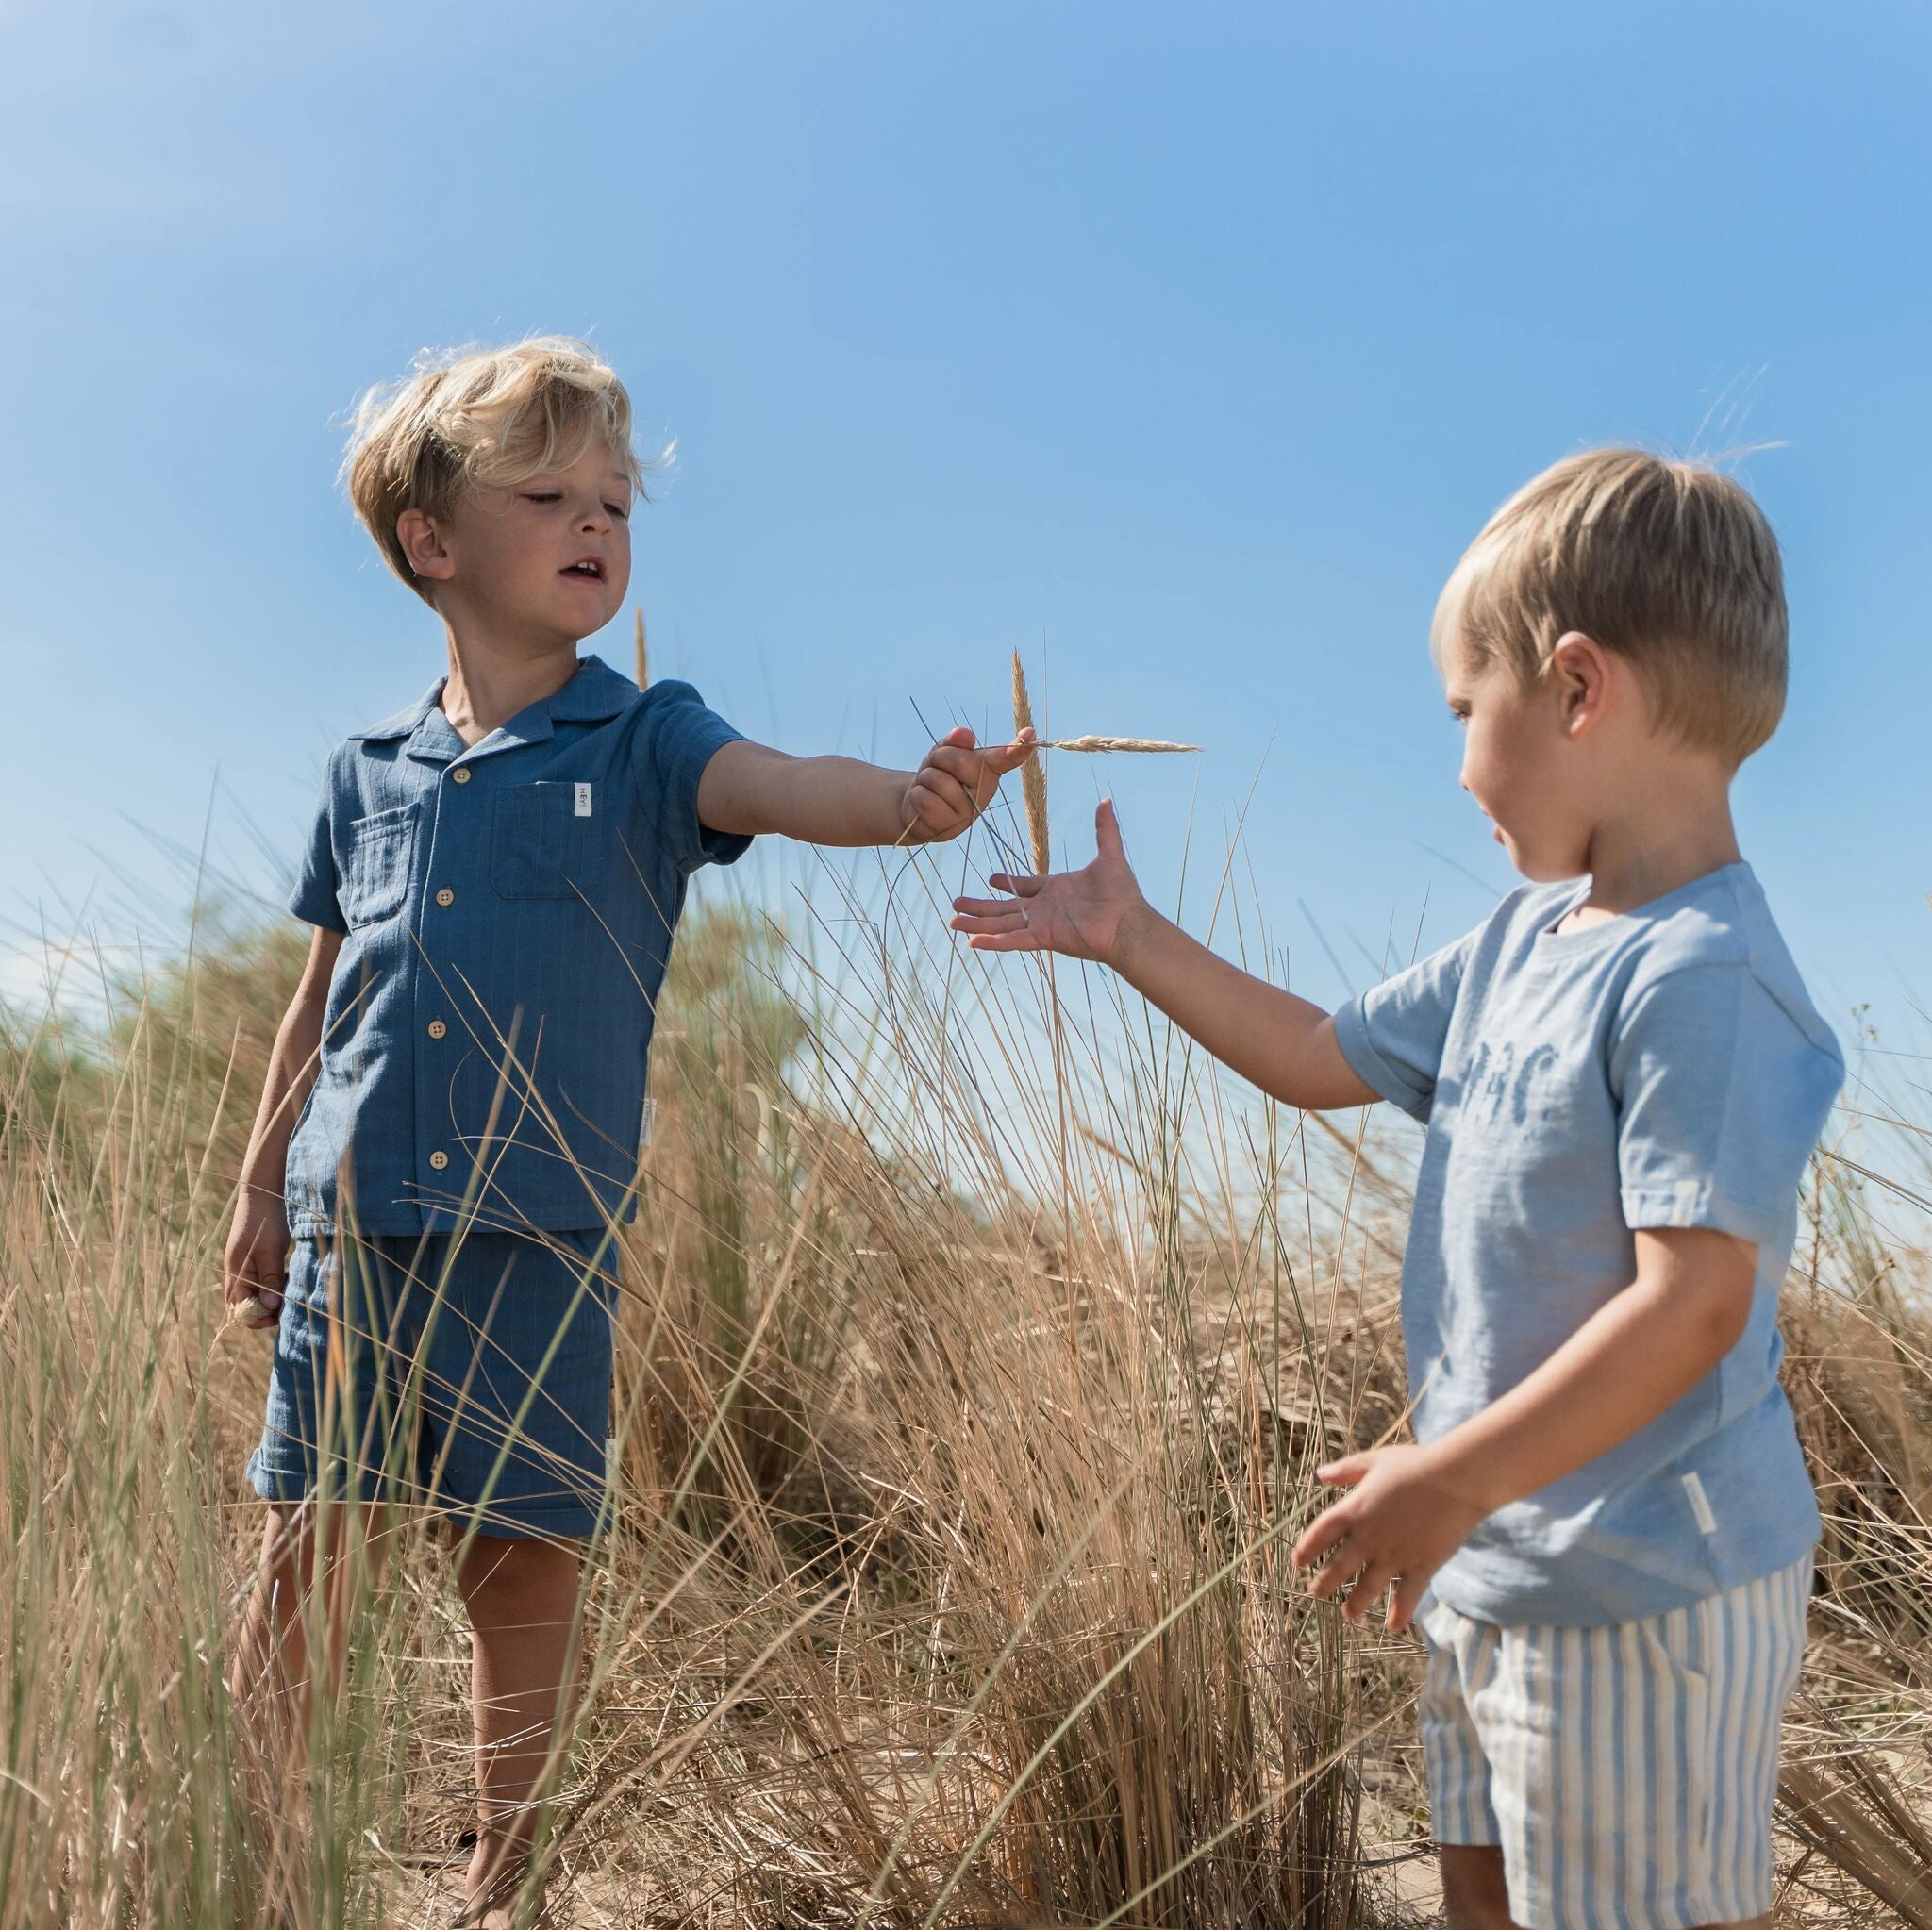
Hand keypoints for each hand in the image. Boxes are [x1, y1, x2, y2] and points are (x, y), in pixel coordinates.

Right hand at [224, 1188, 289, 1330]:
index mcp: (236, 1272)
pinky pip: (261, 1279)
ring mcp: (244, 1264)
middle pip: (245, 1303)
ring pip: (255, 1292)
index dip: (256, 1317)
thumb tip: (269, 1307)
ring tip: (290, 1286)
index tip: (278, 1315)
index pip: (238, 1309)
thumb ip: (269, 1279)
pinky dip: (274, 1282)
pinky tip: (288, 1274)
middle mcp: (237, 1272)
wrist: (262, 1192)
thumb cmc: (265, 1221)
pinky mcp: (254, 1257)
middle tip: (287, 1302)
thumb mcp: (270, 1251)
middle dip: (265, 1309)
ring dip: (272, 1295)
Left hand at [901, 726, 1036, 843]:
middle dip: (940, 758)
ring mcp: (968, 813)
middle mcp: (984, 792)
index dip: (1018, 747)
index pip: (1006, 758)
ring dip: (925, 779)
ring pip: (939, 781)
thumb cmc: (937, 775)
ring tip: (929, 786)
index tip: (1030, 734)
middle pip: (960, 761)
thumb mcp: (943, 753)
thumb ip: (954, 742)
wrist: (917, 806)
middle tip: (936, 766)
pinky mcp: (949, 828)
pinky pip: (927, 801)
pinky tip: (922, 801)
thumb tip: (964, 734)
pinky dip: (917, 795)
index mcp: (988, 770)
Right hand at [950, 798, 1148, 964]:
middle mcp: (1045, 909)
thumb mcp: (1110, 855)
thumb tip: (1106, 801)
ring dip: (977, 923)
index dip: (1008, 883)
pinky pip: (1013, 940)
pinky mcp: (1043, 938)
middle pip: (1004, 908)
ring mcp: (1042, 924)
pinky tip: (972, 941)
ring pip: (1002, 924)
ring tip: (953, 921)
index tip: (991, 879)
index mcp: (1056, 889)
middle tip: (957, 903)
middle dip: (980, 906)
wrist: (1128, 922)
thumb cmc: (1122, 893)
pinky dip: (993, 941)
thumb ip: (1105, 829)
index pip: (1025, 886)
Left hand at [1290, 1443, 1488, 1631]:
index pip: (1320, 1534)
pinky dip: (1399, 1614)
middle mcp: (1369, 1537)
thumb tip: (1320, 1475)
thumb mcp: (1375, 1460)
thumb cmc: (1416, 1465)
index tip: (1298, 1563)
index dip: (1306, 1550)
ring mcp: (1394, 1555)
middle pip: (1338, 1567)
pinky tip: (1393, 1627)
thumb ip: (1346, 1470)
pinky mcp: (1420, 1566)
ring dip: (1355, 1604)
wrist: (1456, 1479)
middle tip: (1316, 1594)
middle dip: (1324, 1584)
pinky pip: (1406, 1598)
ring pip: (1367, 1588)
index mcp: (1354, 1509)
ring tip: (1348, 1614)